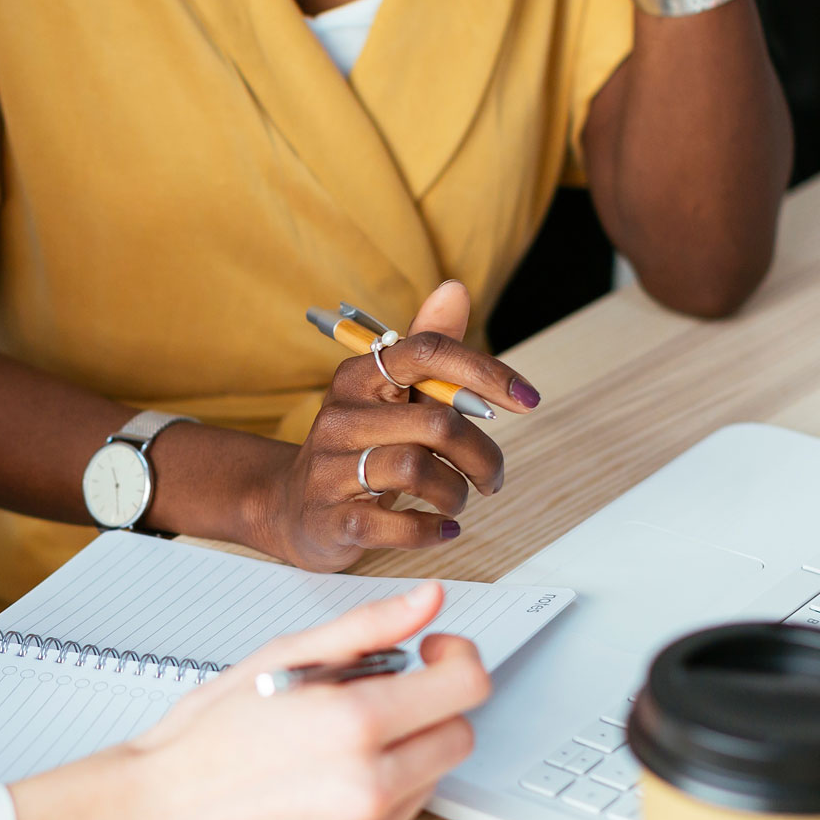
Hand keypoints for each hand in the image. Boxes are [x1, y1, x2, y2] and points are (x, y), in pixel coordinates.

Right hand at [5, 583, 488, 819]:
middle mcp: (369, 785)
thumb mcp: (281, 659)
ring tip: (336, 747)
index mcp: (353, 722)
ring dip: (405, 754)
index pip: (465, 686)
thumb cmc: (207, 737)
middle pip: (460, 736)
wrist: (158, 814)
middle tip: (376, 699)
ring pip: (433, 778)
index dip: (457, 659)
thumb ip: (366, 628)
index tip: (432, 654)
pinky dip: (381, 797)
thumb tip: (426, 600)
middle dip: (430, 709)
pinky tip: (327, 786)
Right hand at [250, 281, 537, 571]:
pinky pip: (393, 525)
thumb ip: (427, 348)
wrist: (291, 507)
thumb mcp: (390, 396)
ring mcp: (331, 469)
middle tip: (492, 477)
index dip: (486, 372)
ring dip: (456, 493)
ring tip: (458, 500)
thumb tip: (455, 289)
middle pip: (436, 422)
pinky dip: (431, 530)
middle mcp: (340, 416)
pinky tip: (443, 528)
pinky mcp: (332, 519)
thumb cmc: (358, 447)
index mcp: (359, 377)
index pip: (426, 352)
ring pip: (416, 470)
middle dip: (482, 455)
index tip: (528, 400)